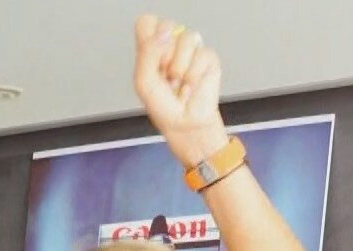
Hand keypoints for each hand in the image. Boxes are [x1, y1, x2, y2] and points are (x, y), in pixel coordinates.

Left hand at [133, 15, 227, 166]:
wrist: (186, 126)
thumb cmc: (164, 107)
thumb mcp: (144, 82)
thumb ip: (148, 52)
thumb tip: (166, 31)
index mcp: (152, 47)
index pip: (148, 22)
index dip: (150, 36)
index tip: (152, 59)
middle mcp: (172, 45)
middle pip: (168, 26)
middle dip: (165, 55)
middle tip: (166, 75)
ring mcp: (191, 51)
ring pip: (187, 37)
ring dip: (180, 67)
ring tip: (179, 82)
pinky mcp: (208, 59)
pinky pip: (202, 54)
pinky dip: (194, 75)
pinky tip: (191, 86)